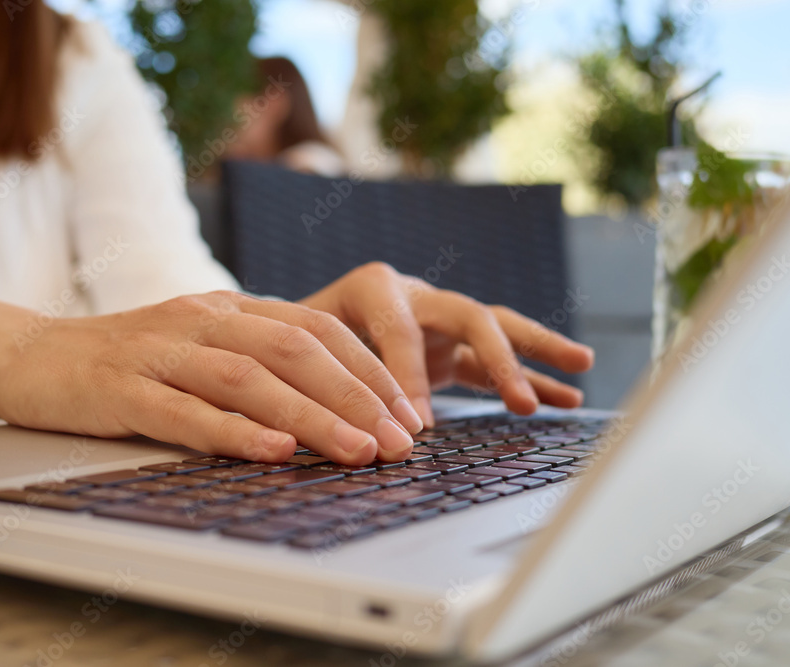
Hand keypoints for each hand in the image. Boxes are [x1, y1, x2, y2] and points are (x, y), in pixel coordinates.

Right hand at [0, 291, 424, 464]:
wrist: (27, 353)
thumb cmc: (124, 361)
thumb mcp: (197, 348)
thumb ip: (253, 365)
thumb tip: (332, 407)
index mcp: (226, 308)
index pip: (315, 329)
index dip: (369, 371)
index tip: (408, 415)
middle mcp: (199, 319)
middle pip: (294, 349)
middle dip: (355, 396)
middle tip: (398, 442)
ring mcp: (158, 351)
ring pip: (247, 378)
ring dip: (310, 415)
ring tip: (357, 451)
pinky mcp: (119, 390)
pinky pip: (183, 411)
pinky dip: (232, 432)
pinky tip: (273, 451)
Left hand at [298, 262, 594, 427]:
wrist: (285, 325)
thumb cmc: (287, 338)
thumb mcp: (297, 348)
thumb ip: (325, 374)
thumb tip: (362, 423)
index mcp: (373, 287)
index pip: (403, 328)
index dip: (411, 375)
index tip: (416, 424)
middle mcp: (414, 295)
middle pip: (470, 316)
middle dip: (500, 357)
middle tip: (520, 401)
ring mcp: (437, 319)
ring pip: (496, 328)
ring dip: (538, 348)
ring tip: (582, 363)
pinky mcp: (449, 345)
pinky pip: (494, 359)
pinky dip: (529, 376)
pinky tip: (567, 395)